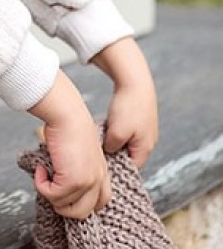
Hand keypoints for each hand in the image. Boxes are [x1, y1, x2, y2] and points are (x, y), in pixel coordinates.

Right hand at [29, 71, 110, 218]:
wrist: (66, 114)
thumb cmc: (68, 127)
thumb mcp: (77, 153)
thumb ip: (75, 170)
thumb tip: (57, 184)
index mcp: (102, 173)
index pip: (99, 203)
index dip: (79, 203)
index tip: (62, 192)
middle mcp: (99, 180)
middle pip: (82, 213)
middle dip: (62, 205)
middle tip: (49, 187)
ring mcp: (88, 182)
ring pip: (65, 208)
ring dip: (49, 193)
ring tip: (43, 174)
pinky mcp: (74, 181)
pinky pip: (53, 196)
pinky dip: (41, 185)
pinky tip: (40, 169)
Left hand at [92, 37, 158, 167]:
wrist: (135, 80)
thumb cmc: (129, 106)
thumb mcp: (117, 133)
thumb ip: (112, 147)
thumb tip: (108, 151)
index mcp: (145, 147)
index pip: (131, 167)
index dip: (116, 166)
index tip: (101, 162)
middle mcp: (148, 140)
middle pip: (128, 154)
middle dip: (114, 151)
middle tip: (100, 146)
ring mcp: (144, 129)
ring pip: (125, 141)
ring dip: (113, 138)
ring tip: (104, 132)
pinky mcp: (139, 118)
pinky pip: (126, 129)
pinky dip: (116, 128)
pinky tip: (108, 122)